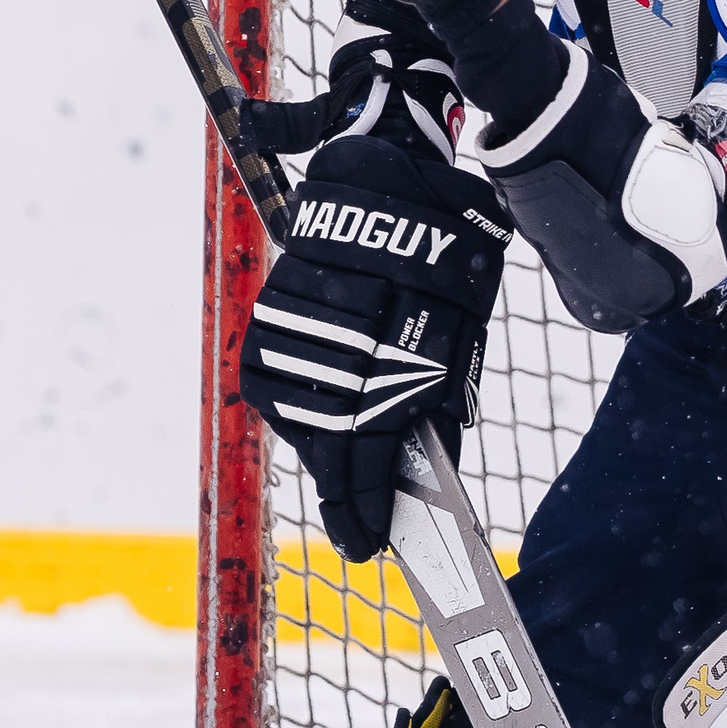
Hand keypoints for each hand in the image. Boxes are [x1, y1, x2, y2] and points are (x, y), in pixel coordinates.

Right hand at [239, 135, 509, 562]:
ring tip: (345, 466)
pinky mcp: (269, 314)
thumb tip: (427, 477)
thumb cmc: (439, 269)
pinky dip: (297, 409)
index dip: (364, 507)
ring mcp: (298, 328)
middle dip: (344, 491)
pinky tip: (318, 416)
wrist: (391, 182)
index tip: (366, 545)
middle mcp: (341, 341)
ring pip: (297, 418)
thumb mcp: (457, 340)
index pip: (369, 451)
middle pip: (329, 445)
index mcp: (398, 351)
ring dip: (323, 448)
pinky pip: (272, 383)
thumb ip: (436, 407)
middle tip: (357, 524)